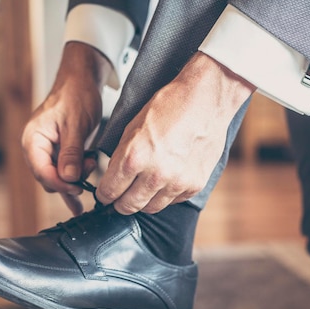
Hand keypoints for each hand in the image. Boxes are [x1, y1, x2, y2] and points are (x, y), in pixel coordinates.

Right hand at [21, 42, 111, 215]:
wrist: (82, 81)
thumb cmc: (76, 95)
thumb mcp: (76, 124)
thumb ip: (71, 153)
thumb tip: (68, 178)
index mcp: (32, 139)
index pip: (41, 172)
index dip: (60, 183)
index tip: (78, 187)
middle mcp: (36, 147)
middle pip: (48, 178)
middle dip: (69, 180)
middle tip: (90, 168)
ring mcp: (47, 150)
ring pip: (58, 177)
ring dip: (75, 177)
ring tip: (92, 164)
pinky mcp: (59, 151)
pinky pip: (65, 170)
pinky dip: (77, 175)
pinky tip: (88, 181)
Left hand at [96, 52, 255, 213]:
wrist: (206, 101)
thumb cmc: (168, 107)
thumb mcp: (133, 127)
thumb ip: (122, 156)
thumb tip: (113, 178)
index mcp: (134, 157)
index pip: (109, 191)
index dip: (104, 194)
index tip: (105, 194)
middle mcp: (155, 174)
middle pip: (128, 206)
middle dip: (120, 203)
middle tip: (119, 197)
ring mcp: (177, 182)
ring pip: (151, 208)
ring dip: (143, 201)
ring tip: (142, 189)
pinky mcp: (194, 185)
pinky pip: (173, 201)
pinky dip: (166, 195)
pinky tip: (165, 181)